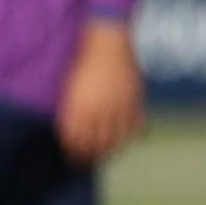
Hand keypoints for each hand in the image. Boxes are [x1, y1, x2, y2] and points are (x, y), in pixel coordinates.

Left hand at [56, 20, 145, 164]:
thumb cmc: (83, 62)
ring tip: (107, 153)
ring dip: (111, 150)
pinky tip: (128, 139)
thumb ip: (71, 112)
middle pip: (95, 144)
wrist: (108, 43)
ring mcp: (118, 107)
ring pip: (116, 138)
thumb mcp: (71, 89)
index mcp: (78, 109)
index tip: (73, 158)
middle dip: (90, 156)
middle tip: (88, 162)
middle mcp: (98, 111)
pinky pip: (135, 126)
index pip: (75, 141)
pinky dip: (132, 136)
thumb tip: (71, 132)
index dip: (74, 153)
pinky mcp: (134, 100)